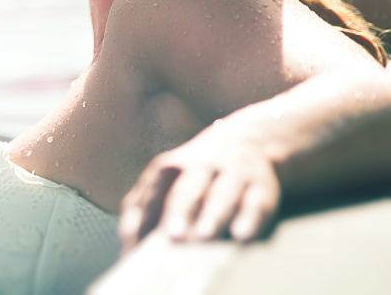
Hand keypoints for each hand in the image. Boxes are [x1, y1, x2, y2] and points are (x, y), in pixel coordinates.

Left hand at [118, 130, 280, 251]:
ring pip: (222, 193)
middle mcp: (201, 167)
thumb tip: (129, 249)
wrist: (249, 140)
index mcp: (170, 168)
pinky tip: (243, 236)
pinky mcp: (261, 186)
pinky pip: (256, 202)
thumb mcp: (165, 183)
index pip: (152, 192)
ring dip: (213, 215)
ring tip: (204, 237)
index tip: (137, 241)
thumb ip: (142, 210)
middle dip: (179, 212)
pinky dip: (250, 218)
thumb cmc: (196, 176)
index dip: (145, 215)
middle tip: (172, 237)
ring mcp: (232, 173)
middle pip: (186, 190)